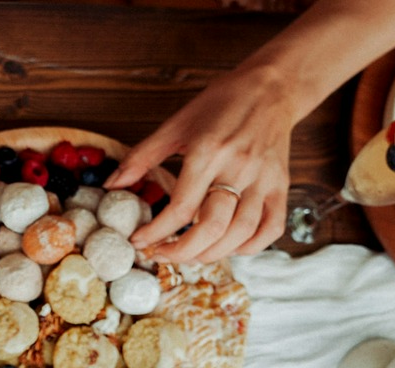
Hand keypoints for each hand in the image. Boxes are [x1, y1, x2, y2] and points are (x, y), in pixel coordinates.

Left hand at [106, 65, 294, 263]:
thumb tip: (112, 185)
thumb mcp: (176, 124)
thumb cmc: (222, 104)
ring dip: (212, 254)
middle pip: (212, 228)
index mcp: (208, 151)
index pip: (181, 207)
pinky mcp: (282, 186)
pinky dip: (249, 247)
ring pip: (241, 234)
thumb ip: (142, 156)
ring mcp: (264, 180)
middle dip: (181, 252)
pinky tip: (228, 246)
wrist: (271, 87)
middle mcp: (239, 168)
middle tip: (161, 254)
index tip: (140, 241)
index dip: (156, 232)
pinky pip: (271, 229)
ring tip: (190, 254)